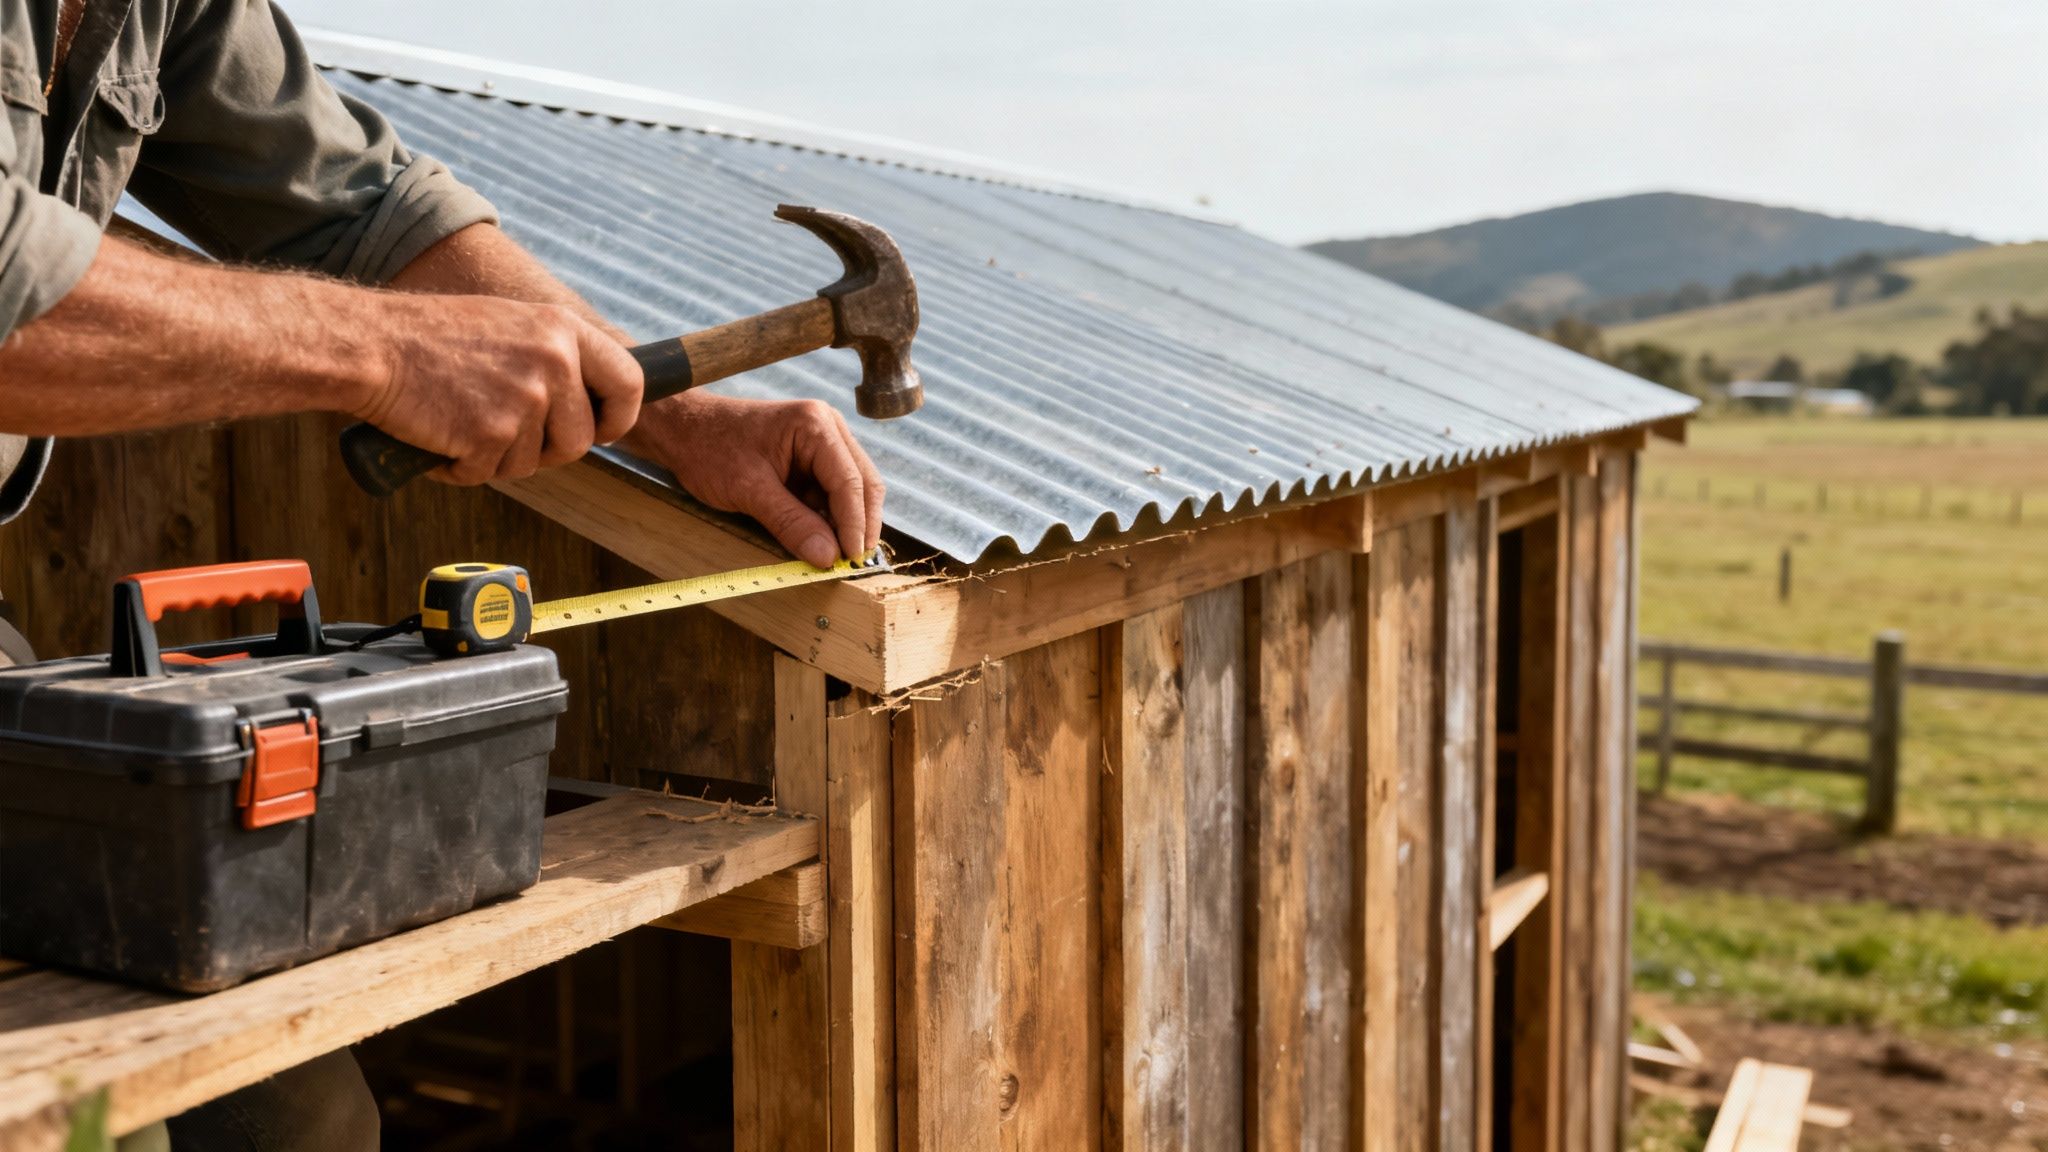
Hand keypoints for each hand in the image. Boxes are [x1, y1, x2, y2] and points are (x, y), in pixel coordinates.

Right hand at [352, 296, 643, 484]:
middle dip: (546, 450)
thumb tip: (589, 404)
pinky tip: (439, 435)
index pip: (630, 383)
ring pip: (534, 463)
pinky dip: (461, 467)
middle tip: (503, 433)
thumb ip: (554, 358)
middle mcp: (553, 361)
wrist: (372, 345)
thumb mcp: (512, 326)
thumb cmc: (433, 338)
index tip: (600, 431)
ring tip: (462, 422)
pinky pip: (489, 473)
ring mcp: (524, 398)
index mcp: (563, 329)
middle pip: (581, 440)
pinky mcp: (491, 432)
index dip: (618, 417)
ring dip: (498, 458)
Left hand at [623, 391, 884, 568]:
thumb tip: (827, 557)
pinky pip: (831, 493)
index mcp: (815, 425)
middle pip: (862, 484)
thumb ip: (791, 523)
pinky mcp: (812, 459)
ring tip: (838, 558)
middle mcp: (827, 428)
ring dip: (846, 524)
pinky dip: (830, 518)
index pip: (850, 481)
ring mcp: (822, 442)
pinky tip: (823, 540)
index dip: (854, 524)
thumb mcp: (749, 491)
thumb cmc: (709, 449)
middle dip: (859, 525)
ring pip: (851, 491)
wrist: (682, 431)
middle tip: (854, 564)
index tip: (852, 560)